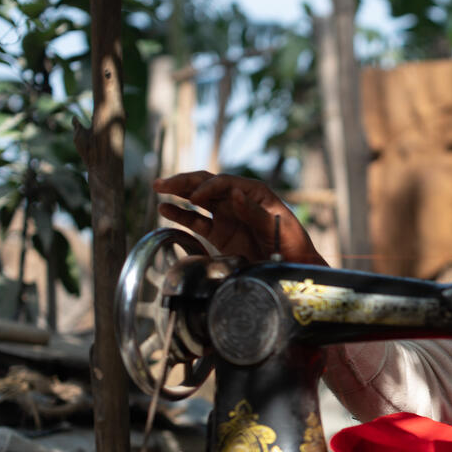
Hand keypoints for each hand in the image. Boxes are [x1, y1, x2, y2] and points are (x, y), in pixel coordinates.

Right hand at [154, 171, 325, 264]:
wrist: (293, 269)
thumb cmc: (292, 245)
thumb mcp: (277, 227)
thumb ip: (254, 212)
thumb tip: (233, 193)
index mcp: (255, 193)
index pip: (224, 183)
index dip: (207, 187)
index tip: (195, 198)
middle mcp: (238, 201)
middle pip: (206, 185)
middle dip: (184, 182)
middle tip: (161, 183)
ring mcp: (227, 216)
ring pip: (198, 200)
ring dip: (178, 194)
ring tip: (158, 189)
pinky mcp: (220, 234)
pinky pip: (197, 221)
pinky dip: (181, 215)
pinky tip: (165, 210)